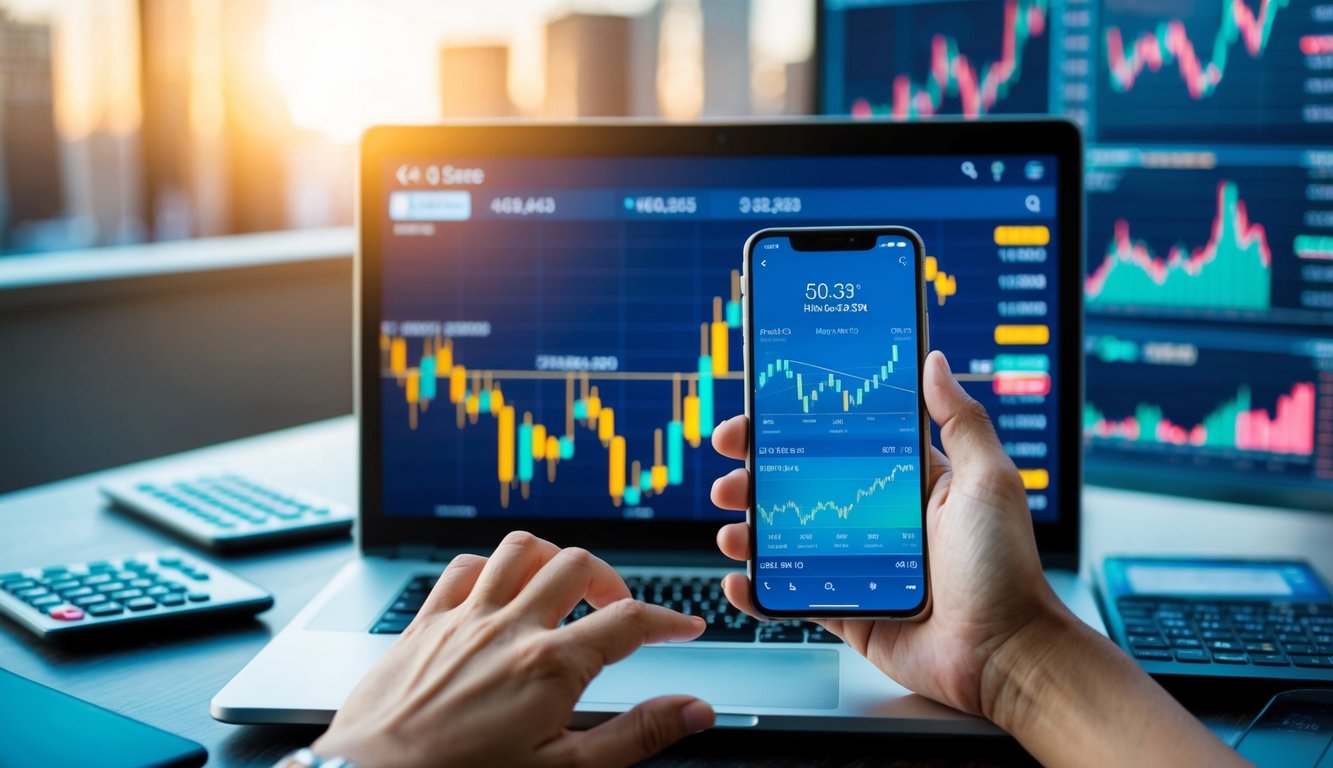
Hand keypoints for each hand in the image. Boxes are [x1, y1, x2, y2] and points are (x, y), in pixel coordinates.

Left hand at [312, 531, 713, 767]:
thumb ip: (636, 736)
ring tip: (563, 585)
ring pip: (520, 549)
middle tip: (618, 610)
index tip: (684, 626)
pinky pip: (462, 566)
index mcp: (550, 666)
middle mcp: (509, 628)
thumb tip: (693, 711)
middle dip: (610, 580)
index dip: (668, 619)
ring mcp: (464, 618)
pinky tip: (498, 589)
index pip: (628, 622)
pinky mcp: (425, 622)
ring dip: (552, 558)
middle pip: (578, 566)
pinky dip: (490, 566)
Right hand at [710, 350, 1068, 718]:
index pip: (836, 443)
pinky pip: (791, 597)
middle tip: (729, 476)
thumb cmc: (1005, 568)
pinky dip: (759, 592)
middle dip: (755, 479)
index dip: (790, 428)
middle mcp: (875, 519)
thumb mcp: (988, 481)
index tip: (754, 415)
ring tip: (733, 531)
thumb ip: (960, 421)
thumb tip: (933, 362)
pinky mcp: (847, 609)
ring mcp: (856, 565)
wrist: (1005, 655)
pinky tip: (738, 581)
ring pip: (786, 541)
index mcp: (904, 482)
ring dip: (749, 532)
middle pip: (798, 488)